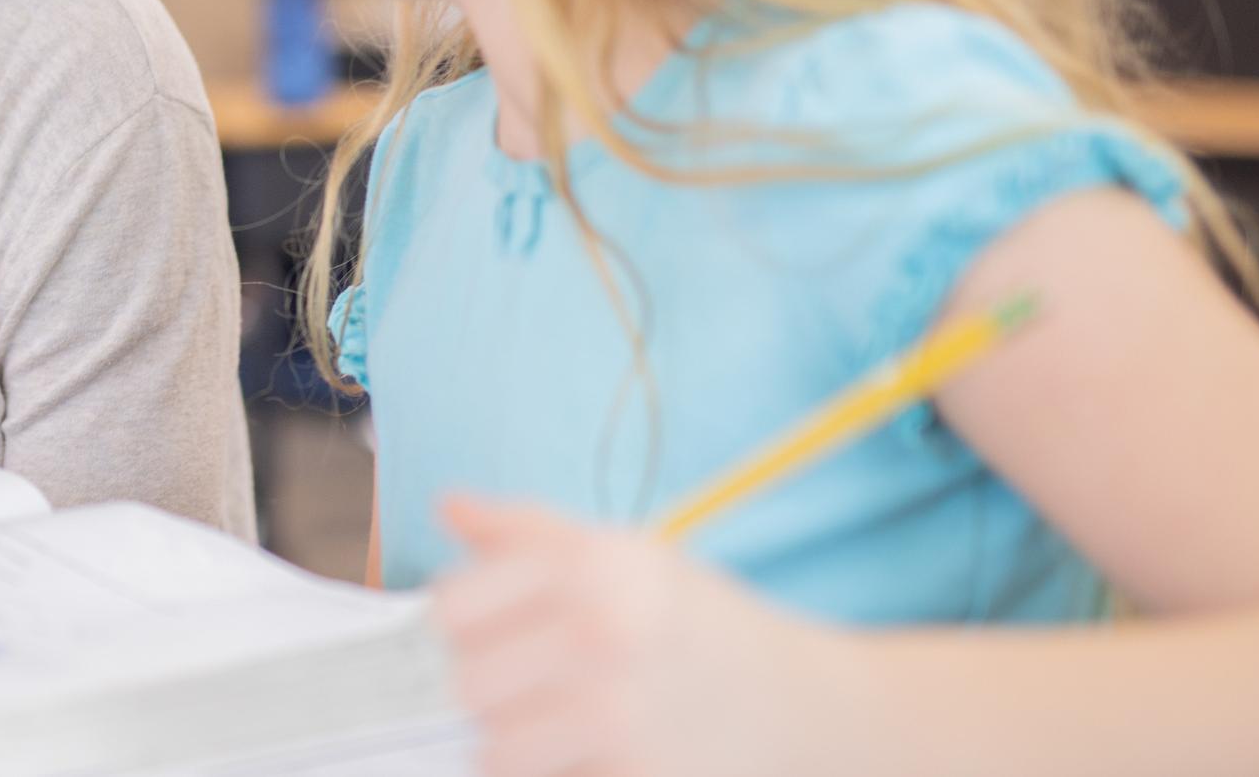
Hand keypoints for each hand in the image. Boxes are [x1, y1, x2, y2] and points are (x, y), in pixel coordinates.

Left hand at [433, 497, 848, 776]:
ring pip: (493, 752)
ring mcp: (620, 713)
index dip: (448, 631)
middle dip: (472, 698)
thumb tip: (450, 508)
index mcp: (593, 565)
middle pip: (463, 684)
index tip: (467, 642)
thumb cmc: (705, 626)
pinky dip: (550, 776)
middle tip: (507, 697)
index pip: (452, 607)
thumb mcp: (629, 556)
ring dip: (504, 752)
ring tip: (540, 735)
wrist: (810, 706)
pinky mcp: (636, 774)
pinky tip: (579, 759)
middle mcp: (603, 631)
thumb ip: (530, 532)